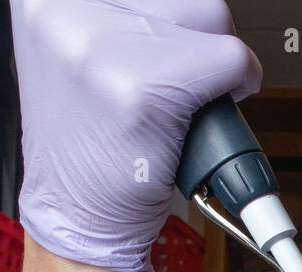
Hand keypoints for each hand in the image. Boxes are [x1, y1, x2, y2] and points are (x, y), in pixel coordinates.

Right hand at [9, 0, 261, 271]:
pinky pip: (230, 63)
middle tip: (171, 87)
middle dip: (199, 42)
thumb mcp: (80, 55)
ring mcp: (102, 47)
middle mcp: (66, 10)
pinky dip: (235, 95)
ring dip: (214, 68)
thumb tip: (183, 8)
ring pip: (213, 19)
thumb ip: (118, 20)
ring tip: (176, 107)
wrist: (77, 220)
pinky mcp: (141, 88)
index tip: (165, 45)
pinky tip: (196, 124)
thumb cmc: (89, 147)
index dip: (173, 22)